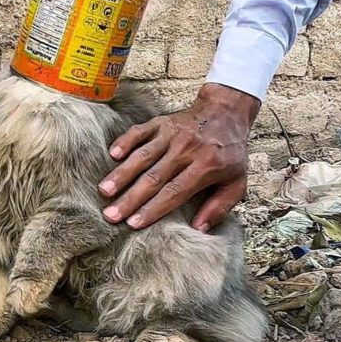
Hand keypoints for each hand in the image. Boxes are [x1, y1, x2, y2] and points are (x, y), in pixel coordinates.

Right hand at [98, 83, 259, 231]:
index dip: (153, 209)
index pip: (174, 192)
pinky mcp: (161, 122)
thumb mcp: (237, 182)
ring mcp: (171, 134)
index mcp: (206, 166)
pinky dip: (125, 142)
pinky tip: (112, 155)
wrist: (226, 112)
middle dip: (130, 198)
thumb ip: (220, 206)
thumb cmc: (230, 153)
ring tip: (104, 191)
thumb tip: (199, 229)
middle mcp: (186, 150)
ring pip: (143, 157)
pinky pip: (139, 132)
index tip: (133, 224)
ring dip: (122, 174)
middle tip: (110, 215)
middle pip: (154, 178)